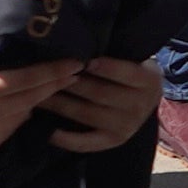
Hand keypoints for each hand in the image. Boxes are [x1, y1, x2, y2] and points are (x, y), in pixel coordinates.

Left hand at [32, 53, 161, 147]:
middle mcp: (140, 106)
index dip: (107, 67)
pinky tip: (49, 131)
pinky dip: (67, 138)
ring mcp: (126, 126)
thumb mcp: (133, 59)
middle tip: (46, 74)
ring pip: (87, 114)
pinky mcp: (113, 141)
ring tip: (38, 95)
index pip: (127, 73)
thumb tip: (82, 45)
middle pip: (101, 93)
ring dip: (60, 105)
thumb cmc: (129, 72)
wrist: (144, 99)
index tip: (86, 60)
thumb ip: (115, 53)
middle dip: (72, 83)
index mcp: (148, 81)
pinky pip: (87, 142)